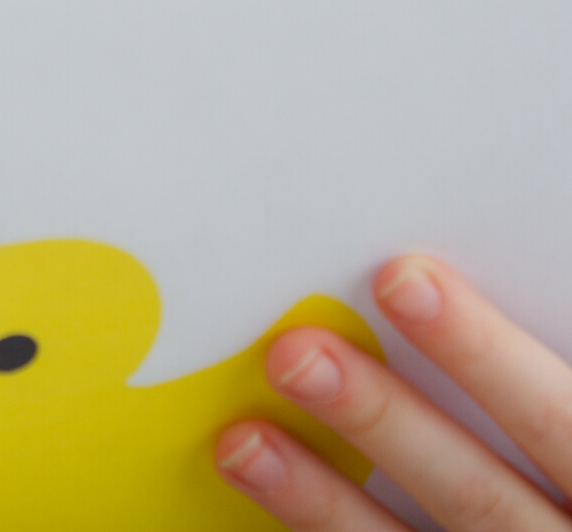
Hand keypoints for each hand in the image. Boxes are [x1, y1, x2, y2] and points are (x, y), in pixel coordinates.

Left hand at [216, 255, 571, 529]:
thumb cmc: (563, 469)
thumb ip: (535, 382)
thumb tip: (426, 278)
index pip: (555, 416)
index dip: (482, 352)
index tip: (402, 280)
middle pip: (477, 492)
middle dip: (382, 418)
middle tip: (296, 353)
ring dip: (323, 497)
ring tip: (245, 440)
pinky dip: (322, 530)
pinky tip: (262, 493)